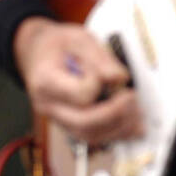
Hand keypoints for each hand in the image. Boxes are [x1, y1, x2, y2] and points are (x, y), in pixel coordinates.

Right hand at [13, 17, 143, 145]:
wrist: (38, 53)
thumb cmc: (56, 45)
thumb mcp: (78, 38)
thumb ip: (100, 57)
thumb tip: (120, 78)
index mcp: (46, 81)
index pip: (79, 95)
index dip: (100, 85)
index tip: (108, 73)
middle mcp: (49, 105)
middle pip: (84, 123)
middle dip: (115, 114)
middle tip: (131, 98)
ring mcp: (58, 118)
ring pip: (89, 136)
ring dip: (118, 128)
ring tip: (136, 112)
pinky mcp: (69, 124)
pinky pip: (92, 136)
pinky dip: (115, 133)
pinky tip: (131, 125)